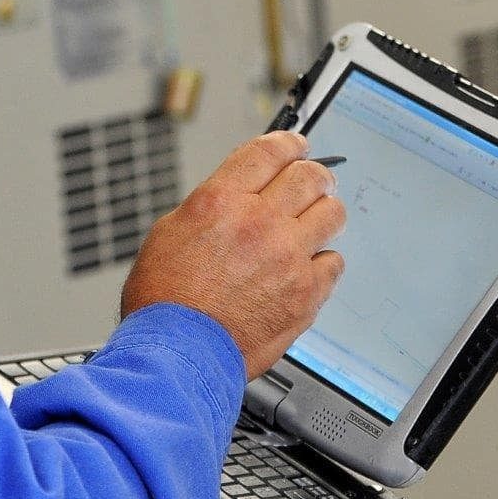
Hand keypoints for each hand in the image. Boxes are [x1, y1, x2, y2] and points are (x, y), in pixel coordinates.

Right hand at [121, 131, 345, 378]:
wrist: (176, 355)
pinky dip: (324, 262)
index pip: (269, 151)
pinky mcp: (305, 294)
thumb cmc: (163, 303)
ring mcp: (287, 258)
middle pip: (309, 176)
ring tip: (316, 223)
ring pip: (331, 213)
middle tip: (315, 181)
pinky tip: (309, 268)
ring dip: (324, 213)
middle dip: (315, 174)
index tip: (297, 146)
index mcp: (221, 201)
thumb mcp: (169, 234)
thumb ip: (210, 209)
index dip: (289, 143)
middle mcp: (259, 222)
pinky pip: (334, 262)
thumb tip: (235, 199)